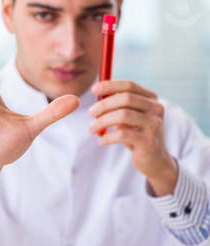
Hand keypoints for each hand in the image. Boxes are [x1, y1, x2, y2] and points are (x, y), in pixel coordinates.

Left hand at [89, 81, 177, 196]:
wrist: (154, 160)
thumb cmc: (136, 134)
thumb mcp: (128, 117)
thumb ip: (116, 105)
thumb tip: (96, 94)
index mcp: (151, 100)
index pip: (130, 86)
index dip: (110, 85)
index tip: (93, 89)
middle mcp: (156, 109)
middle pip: (126, 98)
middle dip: (104, 104)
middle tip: (90, 113)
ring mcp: (153, 125)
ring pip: (123, 116)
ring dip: (103, 121)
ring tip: (92, 129)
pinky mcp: (148, 141)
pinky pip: (122, 135)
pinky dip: (107, 137)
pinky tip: (101, 141)